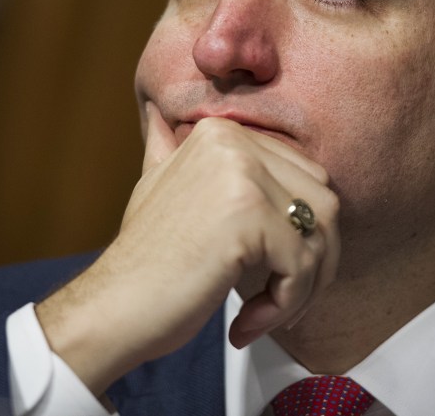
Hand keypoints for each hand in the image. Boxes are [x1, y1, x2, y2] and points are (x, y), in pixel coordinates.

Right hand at [36, 105, 339, 394]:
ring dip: (304, 287)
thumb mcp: (156, 186)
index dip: (305, 233)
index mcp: (222, 132)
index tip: (277, 274)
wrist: (111, 307)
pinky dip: (286, 304)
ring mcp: (241, 175)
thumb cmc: (145, 261)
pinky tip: (247, 323)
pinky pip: (301, 266)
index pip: (307, 178)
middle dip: (316, 261)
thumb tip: (158, 110)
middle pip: (324, 203)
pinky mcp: (246, 216)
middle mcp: (234, 141)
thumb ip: (171, 149)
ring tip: (266, 315)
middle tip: (284, 300)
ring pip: (320, 235)